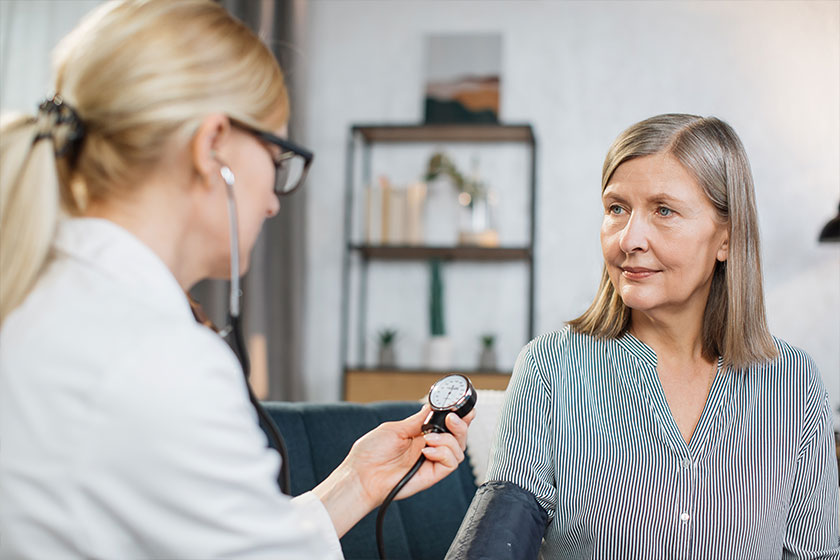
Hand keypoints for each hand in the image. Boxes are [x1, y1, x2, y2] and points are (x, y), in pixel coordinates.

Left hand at [348, 404, 474, 503]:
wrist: (361, 475)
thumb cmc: (370, 453)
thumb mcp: (395, 429)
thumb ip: (417, 420)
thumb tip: (431, 407)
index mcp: (420, 435)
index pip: (446, 425)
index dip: (458, 416)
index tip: (460, 407)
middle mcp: (428, 448)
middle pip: (458, 437)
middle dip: (461, 425)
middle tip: (451, 419)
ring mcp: (431, 461)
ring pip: (458, 449)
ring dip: (448, 439)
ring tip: (428, 438)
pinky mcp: (432, 475)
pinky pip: (451, 463)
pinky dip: (444, 453)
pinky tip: (427, 450)